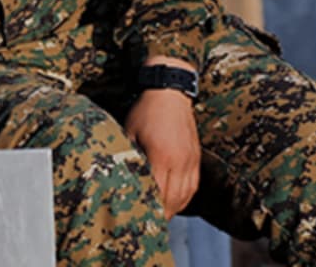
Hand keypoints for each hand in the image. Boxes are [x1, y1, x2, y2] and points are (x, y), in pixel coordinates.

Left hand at [125, 86, 199, 216]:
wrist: (169, 90)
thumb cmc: (144, 111)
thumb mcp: (128, 133)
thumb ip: (128, 157)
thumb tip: (119, 177)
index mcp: (162, 156)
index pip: (158, 193)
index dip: (149, 209)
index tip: (139, 219)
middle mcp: (180, 161)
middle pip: (173, 199)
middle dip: (161, 214)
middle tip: (148, 225)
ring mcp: (191, 159)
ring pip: (185, 195)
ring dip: (173, 209)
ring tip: (160, 217)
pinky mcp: (196, 157)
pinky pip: (193, 185)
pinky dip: (184, 198)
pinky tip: (174, 203)